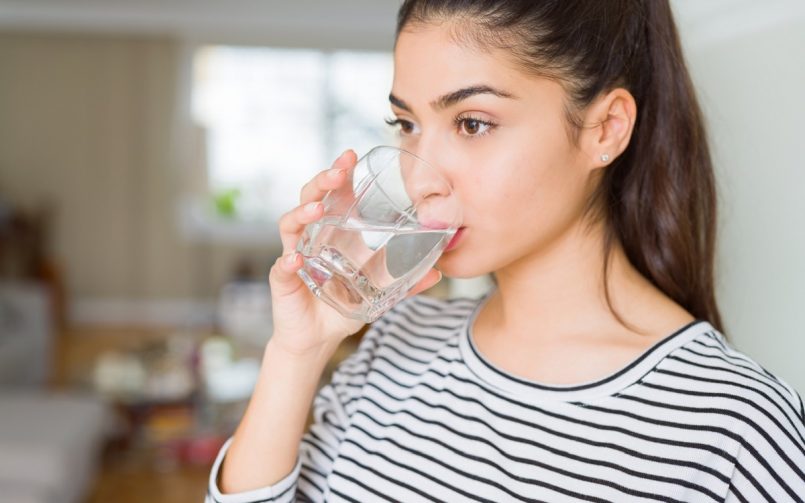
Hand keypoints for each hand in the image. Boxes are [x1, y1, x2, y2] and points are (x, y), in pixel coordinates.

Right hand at [268, 149, 442, 356]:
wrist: (317, 339)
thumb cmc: (342, 307)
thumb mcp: (379, 293)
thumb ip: (406, 282)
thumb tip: (438, 273)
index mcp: (332, 233)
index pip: (334, 195)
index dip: (340, 174)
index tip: (351, 156)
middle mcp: (310, 238)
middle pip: (310, 199)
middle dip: (322, 182)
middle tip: (338, 172)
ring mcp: (295, 256)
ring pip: (291, 225)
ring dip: (303, 213)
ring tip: (318, 210)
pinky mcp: (284, 281)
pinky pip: (281, 268)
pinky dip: (287, 263)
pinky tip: (295, 260)